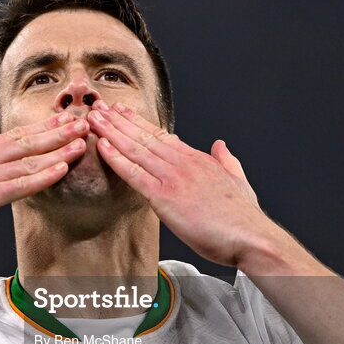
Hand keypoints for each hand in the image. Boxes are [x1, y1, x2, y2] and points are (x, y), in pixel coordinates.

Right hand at [0, 114, 87, 231]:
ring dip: (60, 150)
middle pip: (29, 142)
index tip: (63, 120)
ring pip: (31, 161)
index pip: (16, 136)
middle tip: (87, 121)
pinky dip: (44, 176)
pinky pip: (21, 185)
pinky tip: (62, 168)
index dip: (43, 128)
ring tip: (84, 141)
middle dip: (60, 132)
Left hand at [89, 101, 282, 268]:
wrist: (250, 236)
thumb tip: (220, 145)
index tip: (122, 112)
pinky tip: (102, 146)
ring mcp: (173, 178)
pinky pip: (134, 174)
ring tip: (93, 118)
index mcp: (198, 159)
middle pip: (144, 136)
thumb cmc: (243, 217)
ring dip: (111, 132)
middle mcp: (183, 163)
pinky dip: (116, 158)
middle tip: (98, 107)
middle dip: (118, 120)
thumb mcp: (237, 179)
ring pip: (135, 149)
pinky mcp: (164, 198)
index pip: (162, 135)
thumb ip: (226, 160)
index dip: (139, 122)